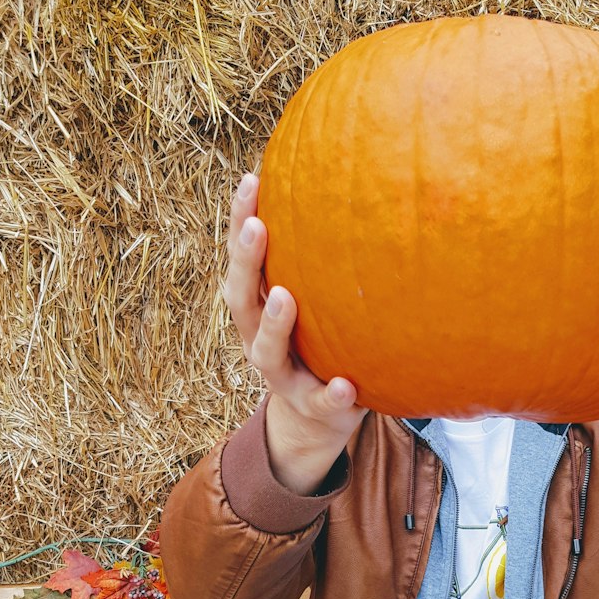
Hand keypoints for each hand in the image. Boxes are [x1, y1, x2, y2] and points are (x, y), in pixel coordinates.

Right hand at [224, 173, 367, 490]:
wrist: (315, 418)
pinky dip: (331, 394)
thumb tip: (359, 180)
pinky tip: (346, 386)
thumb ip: (321, 259)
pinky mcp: (312, 406)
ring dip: (274, 325)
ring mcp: (282, 376)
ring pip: (267, 351)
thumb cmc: (319, 340)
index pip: (243, 258)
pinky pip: (320, 401)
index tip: (251, 180)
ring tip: (285, 298)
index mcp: (257, 307)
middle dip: (246, 262)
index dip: (240, 220)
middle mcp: (258, 338)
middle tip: (257, 227)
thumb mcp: (315, 300)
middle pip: (241, 298)